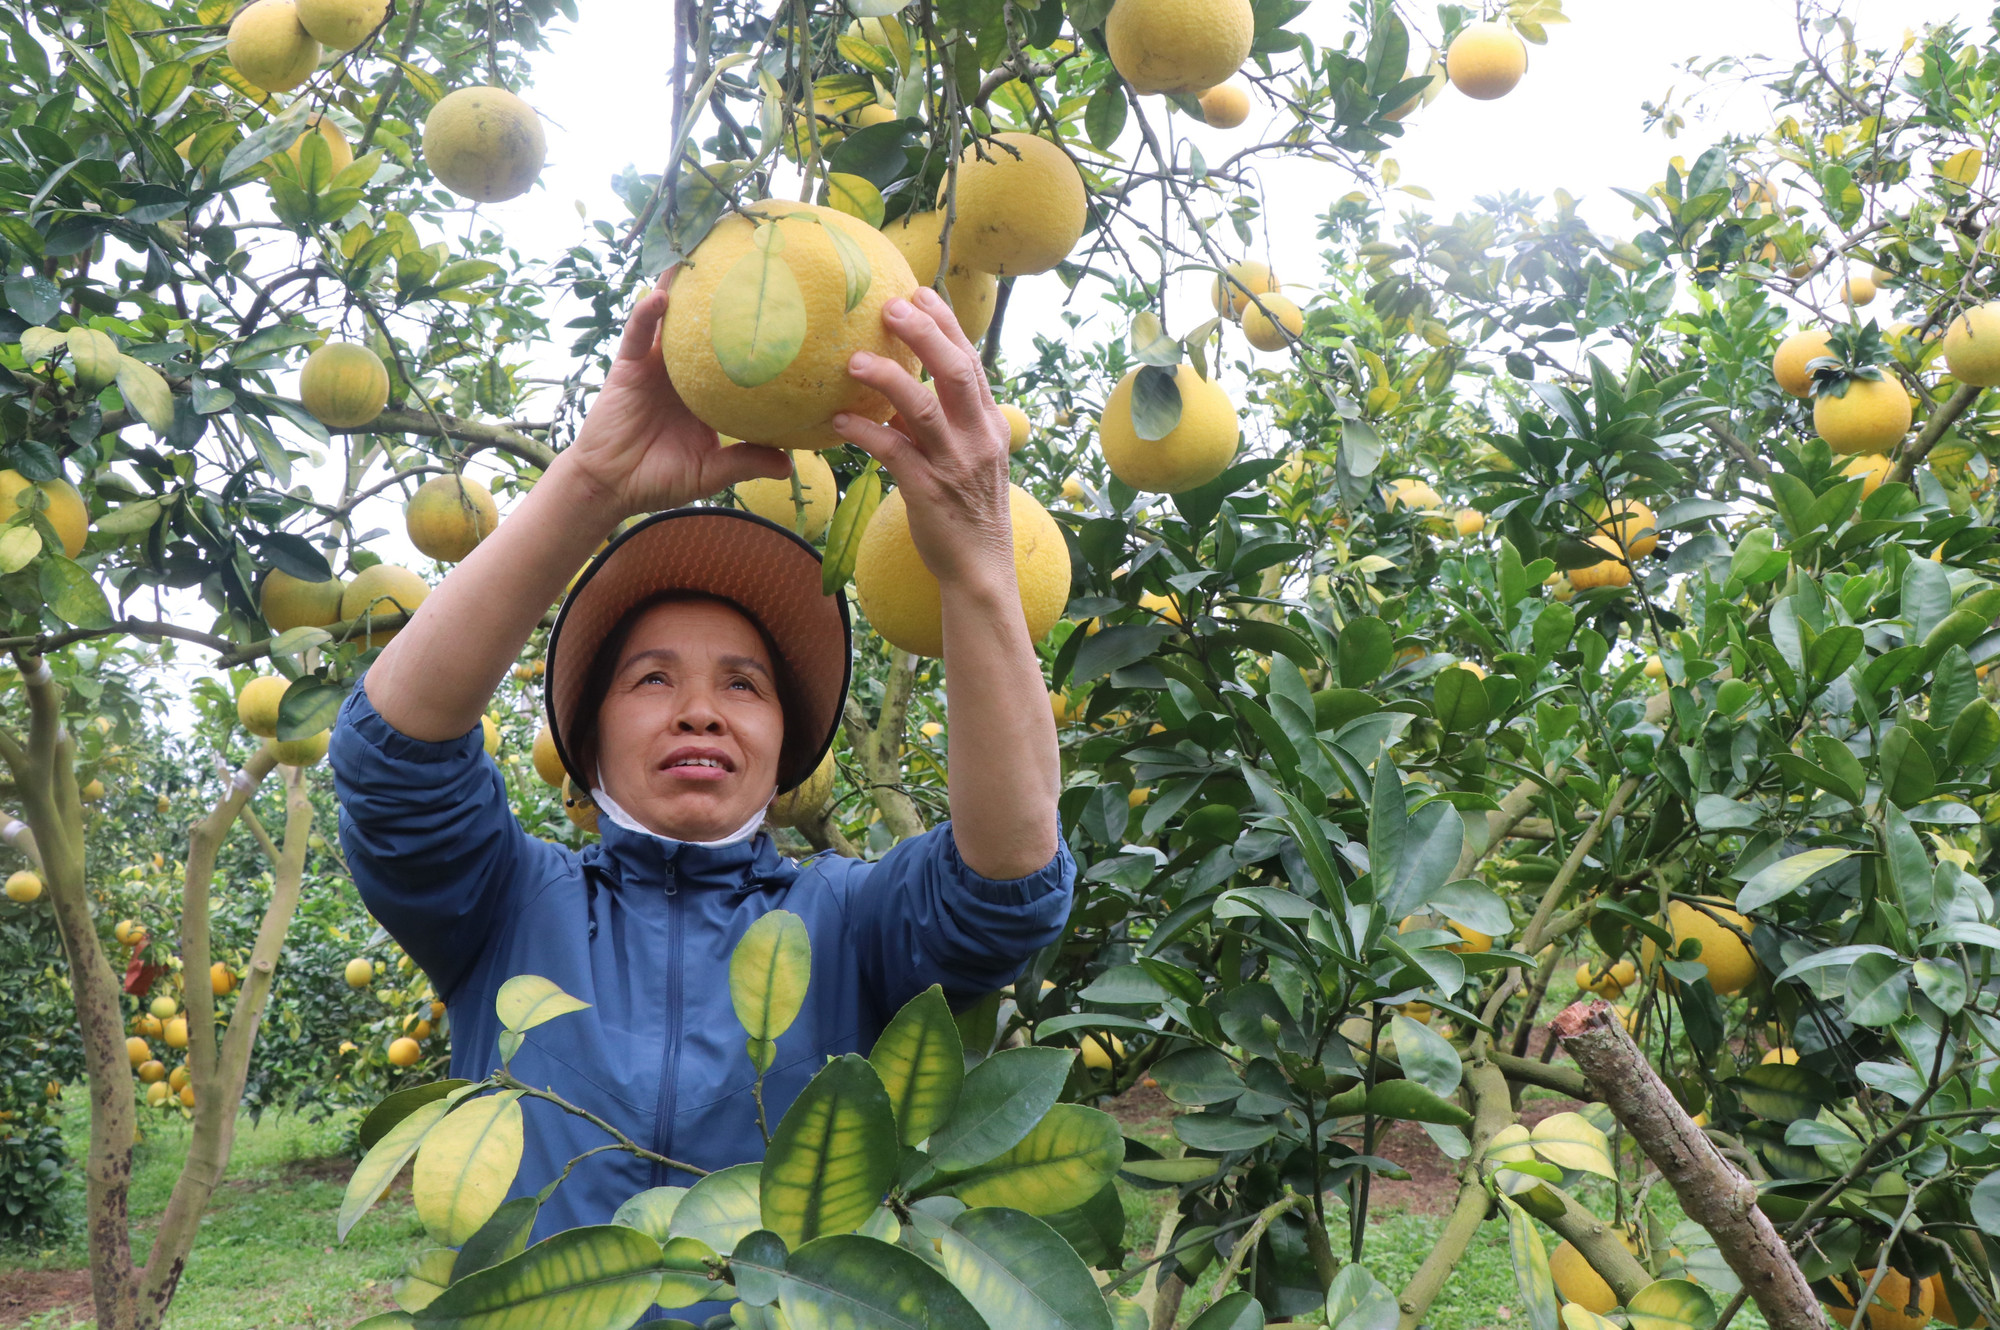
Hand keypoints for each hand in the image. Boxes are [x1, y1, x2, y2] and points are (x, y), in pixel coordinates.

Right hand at [566, 268, 790, 518]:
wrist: (613, 486)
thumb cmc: (661, 477)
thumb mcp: (711, 471)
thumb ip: (745, 461)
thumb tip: (789, 463)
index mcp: (706, 391)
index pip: (734, 356)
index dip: (752, 333)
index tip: (781, 308)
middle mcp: (683, 371)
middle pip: (705, 326)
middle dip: (721, 293)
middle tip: (746, 257)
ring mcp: (655, 365)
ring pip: (671, 319)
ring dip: (682, 287)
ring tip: (702, 252)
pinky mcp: (628, 366)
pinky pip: (639, 334)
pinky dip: (648, 313)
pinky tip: (663, 295)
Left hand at [832, 288, 1014, 587]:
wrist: (980, 568)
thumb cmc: (966, 511)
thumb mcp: (967, 459)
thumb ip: (941, 424)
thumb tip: (898, 394)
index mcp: (989, 424)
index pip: (970, 362)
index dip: (946, 324)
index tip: (919, 292)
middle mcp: (978, 438)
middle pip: (955, 372)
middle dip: (924, 333)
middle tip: (890, 306)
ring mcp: (955, 464)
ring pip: (923, 409)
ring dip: (887, 379)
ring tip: (852, 360)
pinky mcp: (928, 492)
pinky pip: (893, 453)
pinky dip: (864, 432)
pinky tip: (837, 420)